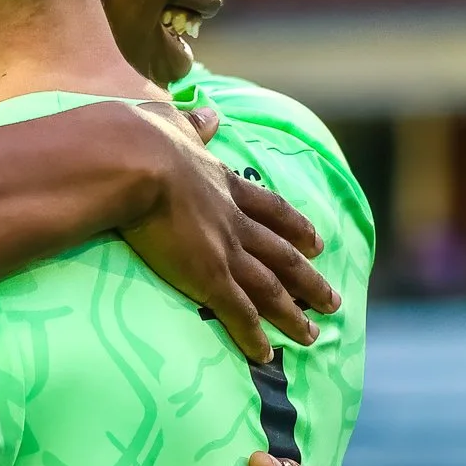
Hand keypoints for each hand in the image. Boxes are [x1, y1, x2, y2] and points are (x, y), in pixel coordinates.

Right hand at [118, 104, 337, 363]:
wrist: (133, 162)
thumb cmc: (142, 139)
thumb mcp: (172, 123)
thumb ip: (193, 123)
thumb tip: (209, 111)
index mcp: (224, 184)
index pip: (270, 209)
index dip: (295, 226)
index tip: (317, 241)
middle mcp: (234, 221)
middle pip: (282, 255)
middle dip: (308, 279)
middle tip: (331, 299)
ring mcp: (225, 250)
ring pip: (270, 289)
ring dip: (293, 315)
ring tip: (313, 336)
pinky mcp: (208, 276)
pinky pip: (238, 313)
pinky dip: (255, 335)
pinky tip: (266, 355)